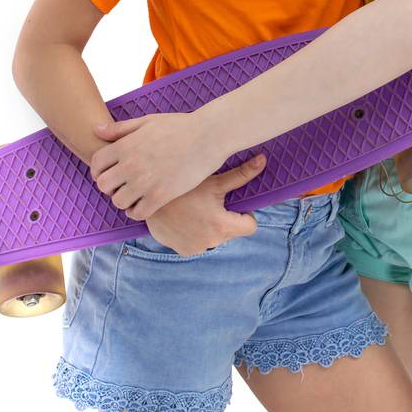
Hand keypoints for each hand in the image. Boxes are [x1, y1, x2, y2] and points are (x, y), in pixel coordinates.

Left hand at [89, 110, 226, 219]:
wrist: (209, 136)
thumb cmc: (181, 126)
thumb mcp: (148, 121)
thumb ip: (121, 128)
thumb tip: (96, 130)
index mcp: (125, 145)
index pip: (96, 164)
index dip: (98, 170)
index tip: (108, 173)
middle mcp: (131, 165)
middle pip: (103, 185)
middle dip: (110, 186)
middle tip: (121, 185)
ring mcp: (145, 182)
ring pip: (118, 202)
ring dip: (123, 200)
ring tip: (134, 195)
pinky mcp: (161, 196)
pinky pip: (138, 213)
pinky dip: (137, 211)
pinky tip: (145, 204)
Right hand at [144, 155, 265, 255]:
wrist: (148, 200)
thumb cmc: (183, 188)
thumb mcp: (214, 181)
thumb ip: (241, 175)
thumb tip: (263, 160)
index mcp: (222, 226)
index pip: (250, 227)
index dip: (245, 215)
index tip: (232, 204)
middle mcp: (211, 242)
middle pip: (233, 232)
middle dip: (226, 219)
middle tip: (210, 203)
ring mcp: (196, 248)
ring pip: (216, 238)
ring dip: (211, 227)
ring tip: (197, 210)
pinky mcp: (184, 251)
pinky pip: (199, 243)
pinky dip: (196, 233)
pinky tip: (186, 219)